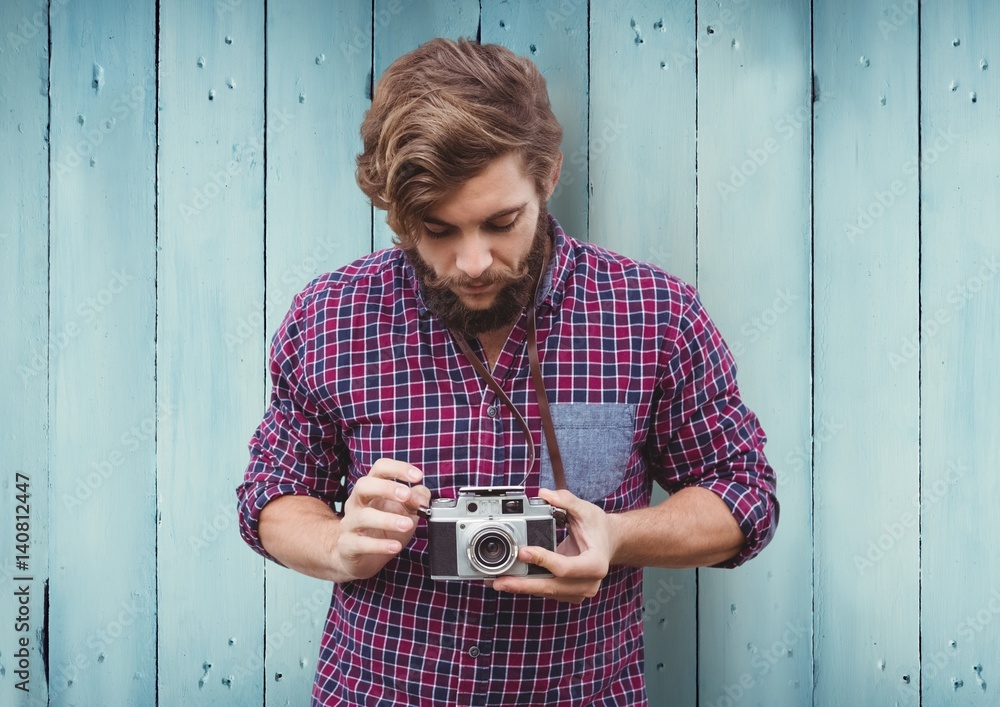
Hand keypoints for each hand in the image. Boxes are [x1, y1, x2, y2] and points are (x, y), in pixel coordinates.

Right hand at [334, 458, 430, 581]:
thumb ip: (416, 500)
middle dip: (387, 488)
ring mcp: (350, 523)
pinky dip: (380, 545)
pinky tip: (395, 546)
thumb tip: (422, 498)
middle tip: (407, 496)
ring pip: (363, 516)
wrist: (361, 559)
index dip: (399, 468)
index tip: (418, 476)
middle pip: (364, 485)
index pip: (380, 468)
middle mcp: (356, 502)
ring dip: (388, 520)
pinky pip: (361, 543)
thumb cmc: (383, 530)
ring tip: (408, 525)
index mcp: (371, 489)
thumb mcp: (405, 512)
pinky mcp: (347, 545)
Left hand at [490, 488, 617, 603]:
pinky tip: (512, 581)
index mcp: (596, 564)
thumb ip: (566, 500)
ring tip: (498, 582)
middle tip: (499, 582)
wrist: (609, 542)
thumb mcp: (585, 509)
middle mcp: (589, 583)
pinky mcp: (569, 593)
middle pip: (552, 586)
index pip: (565, 567)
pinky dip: (529, 587)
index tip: (522, 552)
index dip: (542, 560)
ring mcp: (579, 591)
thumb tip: (545, 494)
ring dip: (522, 588)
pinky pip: (547, 591)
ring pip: (547, 592)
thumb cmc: (598, 526)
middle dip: (524, 585)